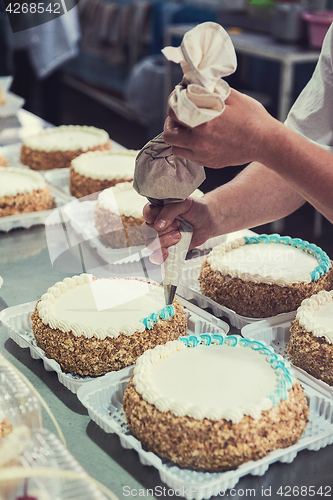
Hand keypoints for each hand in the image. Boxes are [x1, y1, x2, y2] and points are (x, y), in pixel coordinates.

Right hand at [143, 196, 212, 263]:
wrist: (207, 221)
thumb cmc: (195, 209)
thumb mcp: (184, 203)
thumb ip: (169, 211)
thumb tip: (158, 225)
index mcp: (158, 210)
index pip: (147, 214)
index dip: (156, 217)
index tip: (172, 218)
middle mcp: (156, 224)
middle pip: (148, 231)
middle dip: (164, 230)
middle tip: (178, 225)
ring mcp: (160, 237)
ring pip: (150, 244)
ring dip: (164, 241)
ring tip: (179, 236)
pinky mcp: (166, 248)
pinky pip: (155, 257)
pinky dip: (159, 257)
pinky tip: (167, 252)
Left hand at [163, 88, 277, 167]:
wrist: (266, 142)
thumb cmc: (252, 118)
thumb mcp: (232, 97)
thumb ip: (210, 90)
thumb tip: (195, 82)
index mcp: (203, 123)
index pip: (173, 113)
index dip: (172, 102)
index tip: (177, 97)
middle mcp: (200, 142)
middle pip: (169, 135)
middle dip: (171, 122)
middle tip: (177, 115)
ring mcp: (203, 155)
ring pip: (176, 148)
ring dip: (177, 137)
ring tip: (186, 129)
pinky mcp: (209, 163)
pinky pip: (189, 156)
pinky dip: (188, 147)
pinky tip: (198, 138)